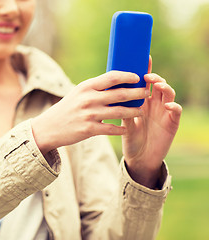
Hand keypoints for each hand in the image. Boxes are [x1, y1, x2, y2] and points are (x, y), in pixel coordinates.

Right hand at [32, 71, 149, 155]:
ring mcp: (89, 114)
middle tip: (146, 94)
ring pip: (120, 112)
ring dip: (134, 112)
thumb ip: (95, 89)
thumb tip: (117, 82)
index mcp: (86, 87)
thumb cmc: (67, 109)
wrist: (49, 128)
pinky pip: (111, 129)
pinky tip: (126, 129)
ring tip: (141, 112)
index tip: (138, 77)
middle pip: (120, 94)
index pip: (112, 77)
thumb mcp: (78, 94)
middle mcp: (88, 99)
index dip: (128, 76)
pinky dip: (121, 129)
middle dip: (137, 94)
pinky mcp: (89, 129)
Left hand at [122, 57, 181, 187]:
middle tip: (147, 75)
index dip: (145, 69)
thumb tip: (110, 93)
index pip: (144, 82)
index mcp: (142, 101)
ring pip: (168, 94)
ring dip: (164, 87)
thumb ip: (121, 108)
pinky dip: (174, 107)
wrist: (139, 158)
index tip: (142, 58)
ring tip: (156, 84)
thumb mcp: (124, 121)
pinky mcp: (172, 124)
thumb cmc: (130, 138)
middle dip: (154, 77)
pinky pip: (176, 112)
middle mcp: (155, 104)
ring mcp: (164, 113)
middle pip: (158, 84)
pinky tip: (168, 106)